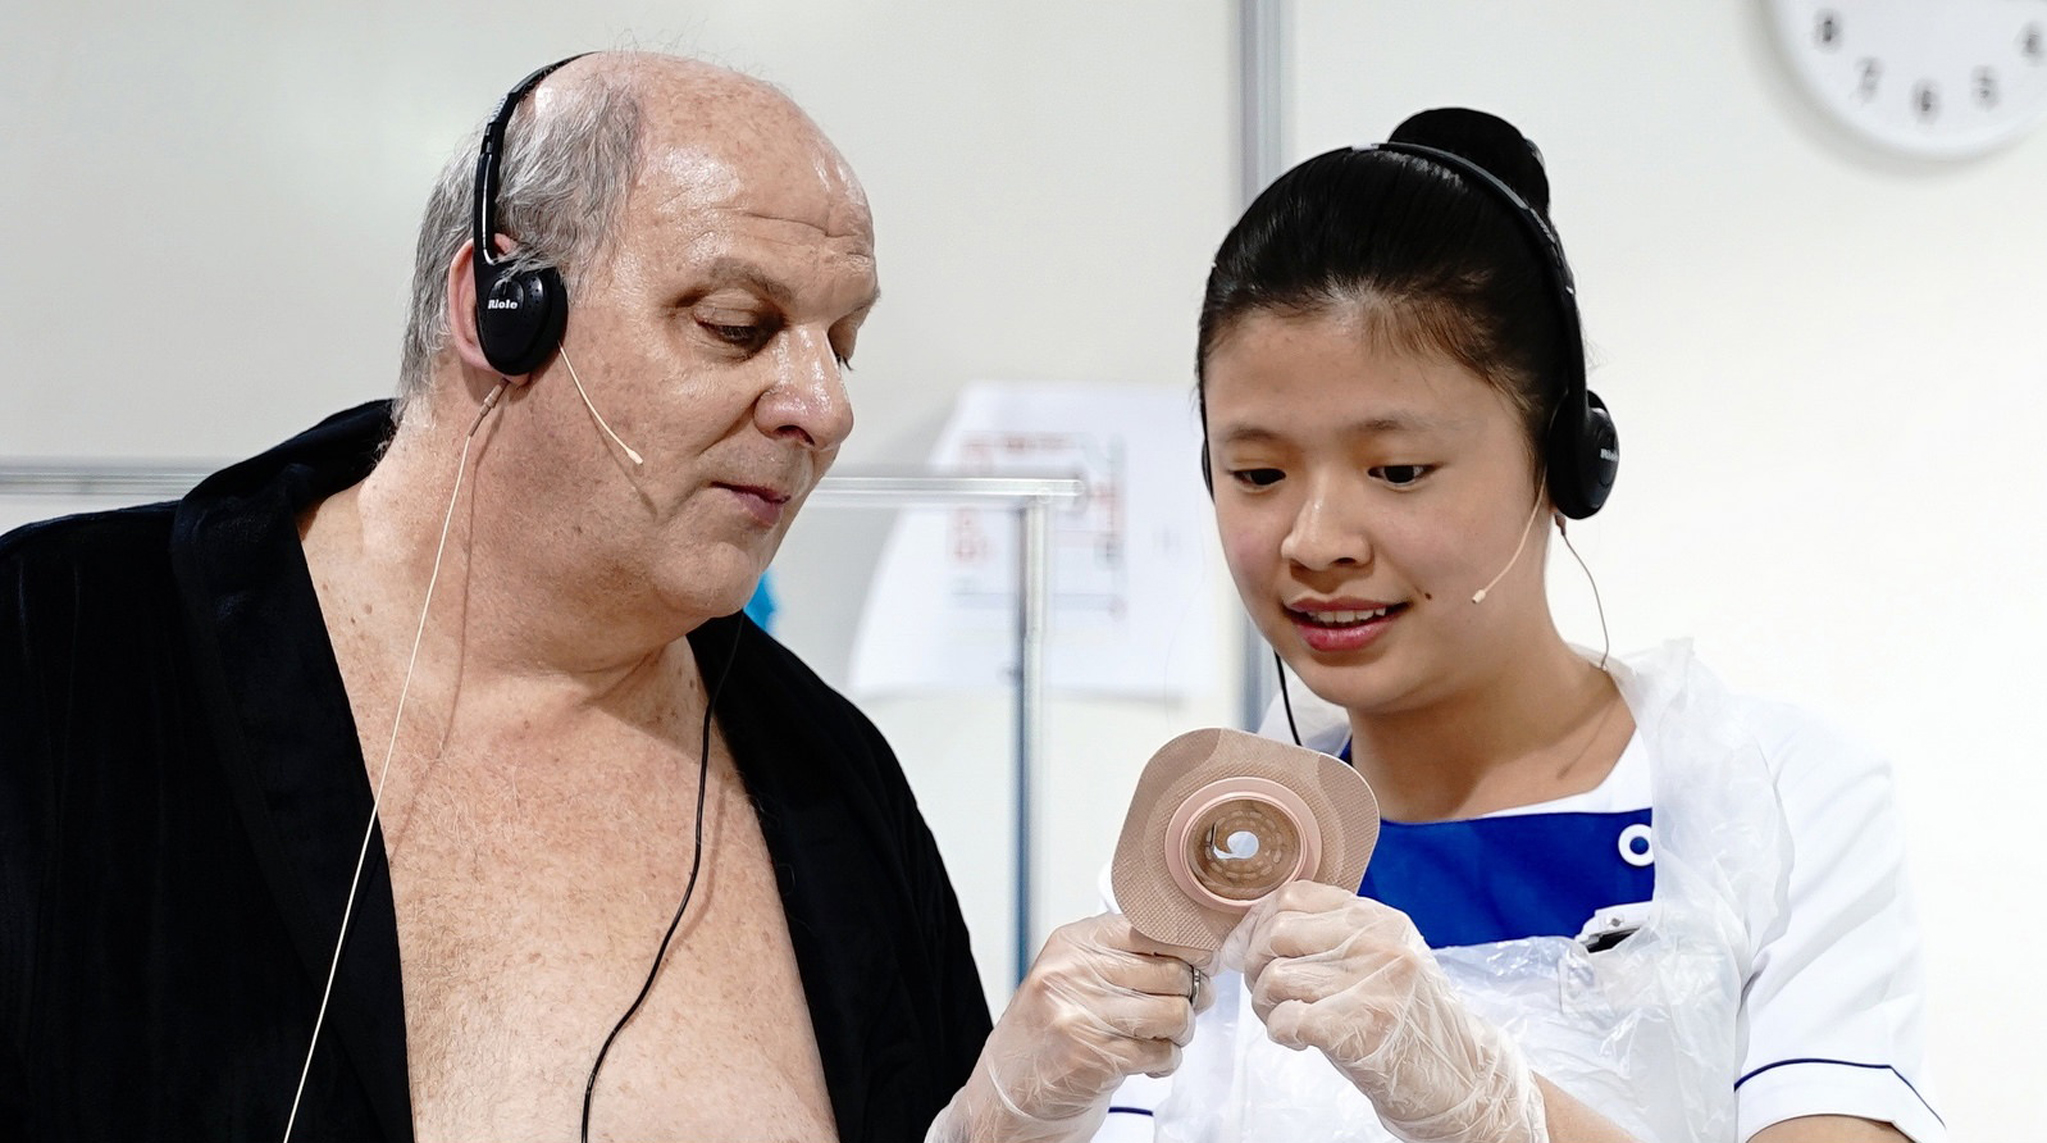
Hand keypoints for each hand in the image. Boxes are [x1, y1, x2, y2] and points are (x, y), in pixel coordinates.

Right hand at [927, 914, 1211, 1142]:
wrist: (1008, 1091)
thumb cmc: (1049, 1033)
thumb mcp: (1075, 974)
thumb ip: (1124, 955)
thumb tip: (1199, 949)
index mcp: (1074, 942)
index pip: (1155, 927)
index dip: (1192, 946)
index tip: (1203, 961)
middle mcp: (1074, 972)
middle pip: (1173, 971)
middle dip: (1191, 995)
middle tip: (1185, 1008)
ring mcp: (1081, 1015)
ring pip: (1174, 1012)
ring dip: (1181, 1031)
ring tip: (1165, 1038)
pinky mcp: (1093, 1058)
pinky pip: (1162, 1052)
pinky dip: (1166, 1061)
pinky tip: (1147, 1062)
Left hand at [1224, 882, 1546, 1142]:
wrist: (1462, 1077)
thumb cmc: (1409, 1021)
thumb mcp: (1380, 959)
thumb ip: (1330, 935)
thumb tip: (1250, 929)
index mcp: (1379, 918)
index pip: (1293, 895)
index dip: (1257, 923)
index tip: (1250, 950)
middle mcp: (1378, 943)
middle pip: (1276, 932)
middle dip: (1254, 966)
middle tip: (1269, 994)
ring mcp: (1371, 985)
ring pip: (1275, 976)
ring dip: (1265, 1005)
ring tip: (1288, 1019)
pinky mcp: (1359, 1028)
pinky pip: (1286, 1018)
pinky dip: (1280, 1032)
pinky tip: (1300, 1040)